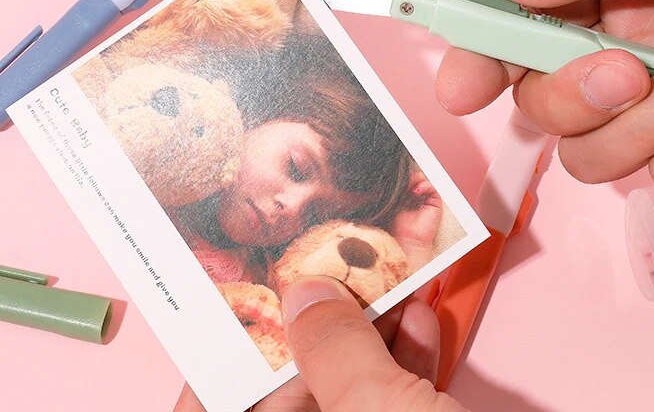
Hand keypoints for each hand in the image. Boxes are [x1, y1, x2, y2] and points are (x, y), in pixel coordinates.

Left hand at [174, 276, 466, 411]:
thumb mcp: (379, 410)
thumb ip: (332, 348)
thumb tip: (306, 294)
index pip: (214, 406)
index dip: (233, 352)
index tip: (258, 298)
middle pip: (287, 397)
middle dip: (314, 330)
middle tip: (331, 275)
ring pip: (344, 397)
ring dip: (367, 337)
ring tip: (386, 286)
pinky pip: (386, 408)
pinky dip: (402, 365)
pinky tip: (419, 325)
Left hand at [391, 170, 442, 270]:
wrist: (408, 239)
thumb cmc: (399, 225)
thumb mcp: (395, 203)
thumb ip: (398, 190)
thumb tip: (397, 177)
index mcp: (407, 196)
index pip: (407, 180)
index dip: (402, 177)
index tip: (396, 176)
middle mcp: (418, 196)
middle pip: (415, 178)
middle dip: (408, 177)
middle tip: (401, 179)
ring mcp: (427, 198)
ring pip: (423, 180)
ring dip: (415, 179)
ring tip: (408, 186)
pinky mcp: (435, 202)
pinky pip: (432, 187)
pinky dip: (425, 185)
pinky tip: (416, 191)